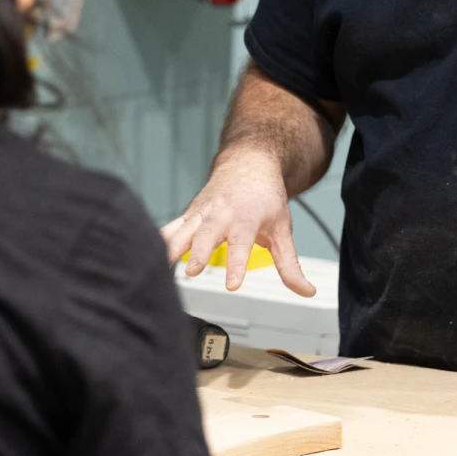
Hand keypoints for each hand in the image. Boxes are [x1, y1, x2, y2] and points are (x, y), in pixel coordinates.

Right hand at [161, 150, 317, 295]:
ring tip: (161, 266)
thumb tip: (307, 292)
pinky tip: (149, 258)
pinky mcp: (188, 215)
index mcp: (247, 218)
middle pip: (207, 234)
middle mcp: (221, 214)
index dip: (237, 264)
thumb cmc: (266, 199)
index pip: (242, 244)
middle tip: (192, 271)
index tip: (232, 285)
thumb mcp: (283, 230)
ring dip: (172, 247)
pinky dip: (160, 241)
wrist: (249, 163)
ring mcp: (202, 213)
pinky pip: (170, 228)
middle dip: (197, 252)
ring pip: (183, 229)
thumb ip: (290, 265)